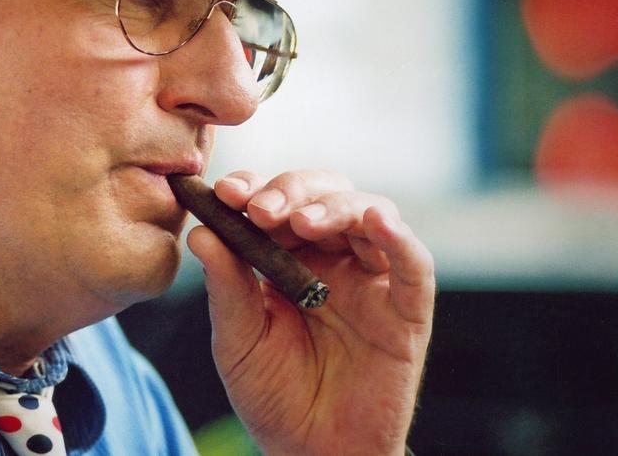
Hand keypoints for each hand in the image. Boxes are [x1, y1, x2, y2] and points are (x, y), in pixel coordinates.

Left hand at [185, 170, 433, 455]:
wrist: (311, 452)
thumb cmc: (274, 395)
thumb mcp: (237, 339)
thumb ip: (225, 286)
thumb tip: (202, 232)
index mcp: (291, 258)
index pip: (279, 203)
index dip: (256, 187)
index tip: (226, 191)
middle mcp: (335, 259)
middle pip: (325, 196)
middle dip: (292, 191)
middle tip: (263, 208)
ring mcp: (373, 281)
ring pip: (370, 214)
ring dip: (336, 207)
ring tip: (302, 221)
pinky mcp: (407, 311)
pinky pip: (414, 265)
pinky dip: (400, 238)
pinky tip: (377, 221)